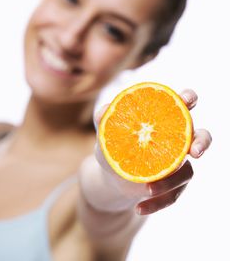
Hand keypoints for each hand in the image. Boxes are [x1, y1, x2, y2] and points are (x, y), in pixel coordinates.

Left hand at [94, 89, 211, 214]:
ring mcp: (177, 164)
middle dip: (203, 142)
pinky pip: (173, 196)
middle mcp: (176, 140)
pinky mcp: (173, 185)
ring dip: (170, 182)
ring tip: (146, 188)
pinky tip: (139, 207)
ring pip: (187, 172)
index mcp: (164, 121)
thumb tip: (106, 110)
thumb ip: (104, 117)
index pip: (183, 104)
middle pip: (201, 137)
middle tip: (194, 151)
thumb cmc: (113, 145)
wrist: (111, 176)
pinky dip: (157, 203)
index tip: (186, 101)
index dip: (189, 99)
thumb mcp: (105, 131)